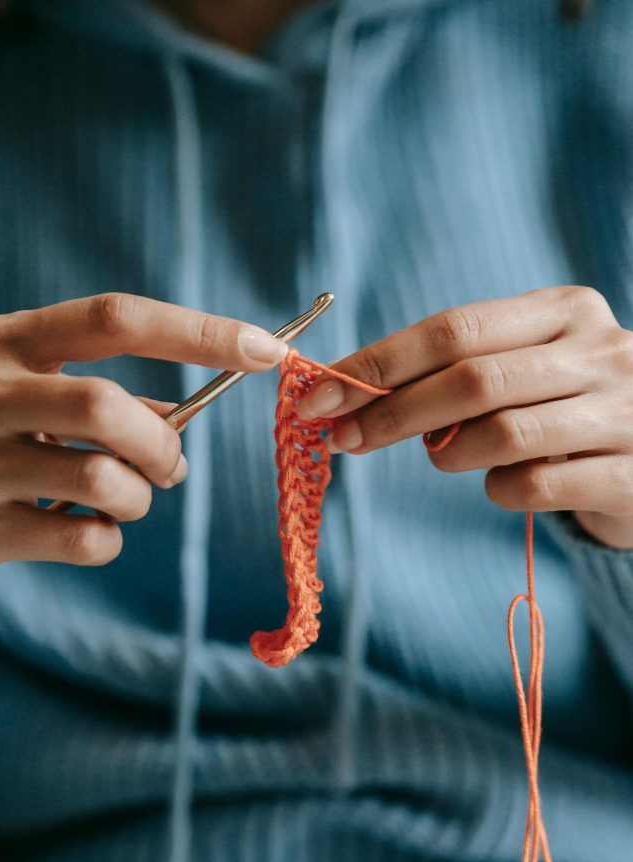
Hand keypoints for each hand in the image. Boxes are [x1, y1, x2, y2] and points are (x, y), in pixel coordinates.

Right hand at [0, 292, 283, 568]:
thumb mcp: (14, 384)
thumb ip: (91, 393)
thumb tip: (176, 430)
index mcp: (3, 341)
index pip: (114, 320)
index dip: (198, 332)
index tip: (264, 349)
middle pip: (109, 408)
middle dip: (163, 444)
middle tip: (169, 466)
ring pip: (103, 481)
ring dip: (138, 498)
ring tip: (122, 500)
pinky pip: (84, 539)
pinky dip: (109, 539)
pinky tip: (86, 530)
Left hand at [296, 287, 632, 548]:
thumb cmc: (570, 406)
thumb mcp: (530, 367)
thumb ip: (462, 370)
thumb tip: (355, 394)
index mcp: (565, 311)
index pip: (453, 328)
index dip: (378, 363)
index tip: (319, 393)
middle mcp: (600, 352)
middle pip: (470, 379)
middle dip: (390, 413)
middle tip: (342, 438)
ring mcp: (623, 413)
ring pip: (501, 432)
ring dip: (447, 454)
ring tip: (443, 457)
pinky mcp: (631, 475)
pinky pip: (534, 486)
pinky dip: (498, 491)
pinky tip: (502, 485)